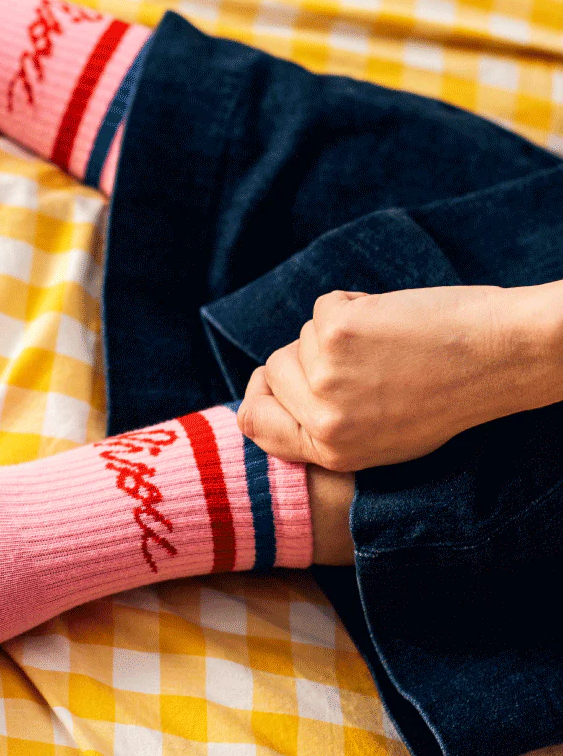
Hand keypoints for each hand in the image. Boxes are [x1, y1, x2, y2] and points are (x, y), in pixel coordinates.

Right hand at [236, 285, 562, 471]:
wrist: (500, 358)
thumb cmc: (449, 395)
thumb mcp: (381, 438)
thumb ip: (324, 427)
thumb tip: (267, 399)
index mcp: (331, 451)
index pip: (255, 421)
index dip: (260, 394)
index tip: (275, 379)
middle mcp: (322, 420)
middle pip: (274, 370)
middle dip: (309, 355)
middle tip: (361, 357)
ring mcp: (325, 376)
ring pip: (302, 335)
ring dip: (338, 330)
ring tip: (387, 344)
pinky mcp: (337, 333)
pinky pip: (325, 306)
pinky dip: (353, 304)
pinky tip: (391, 321)